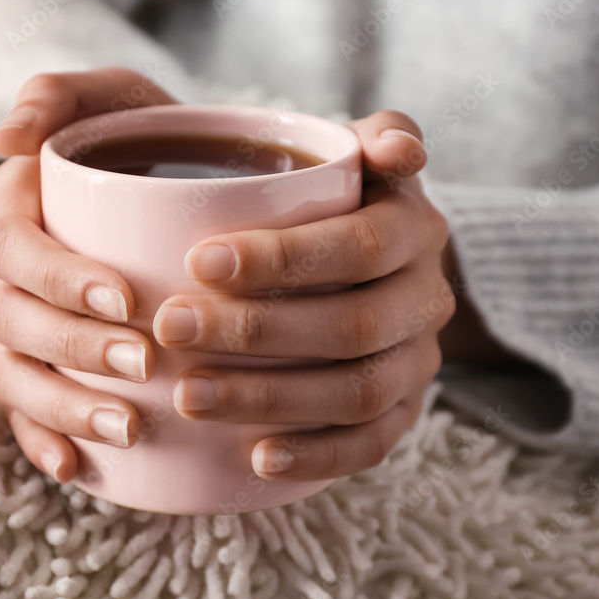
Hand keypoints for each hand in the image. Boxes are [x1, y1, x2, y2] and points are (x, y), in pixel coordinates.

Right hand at [0, 68, 176, 482]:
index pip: (14, 246)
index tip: (125, 297)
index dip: (58, 277)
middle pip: (12, 318)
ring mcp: (18, 326)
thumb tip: (6, 138)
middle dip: (73, 346)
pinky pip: (20, 414)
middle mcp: (8, 273)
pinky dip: (41, 441)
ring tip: (126, 427)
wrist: (175, 189)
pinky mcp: (38, 367)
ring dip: (62, 404)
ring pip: (14, 373)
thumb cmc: (148, 145)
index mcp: (19, 209)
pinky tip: (76, 468)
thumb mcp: (117, 99)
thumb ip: (63, 95)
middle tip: (143, 364)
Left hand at [156, 111, 453, 480]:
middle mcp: (426, 297)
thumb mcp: (349, 161)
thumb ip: (368, 140)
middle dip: (257, 331)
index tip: (198, 261)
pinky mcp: (403, 413)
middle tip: (171, 328)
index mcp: (412, 228)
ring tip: (189, 396)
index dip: (283, 257)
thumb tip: (400, 146)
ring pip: (358, 391)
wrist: (372, 266)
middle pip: (353, 325)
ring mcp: (418, 361)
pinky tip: (254, 459)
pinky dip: (316, 457)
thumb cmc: (330, 207)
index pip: (360, 245)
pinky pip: (371, 445)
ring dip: (271, 398)